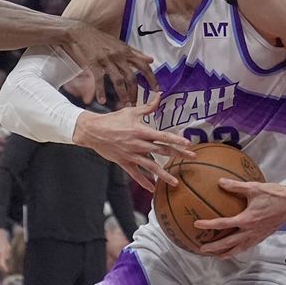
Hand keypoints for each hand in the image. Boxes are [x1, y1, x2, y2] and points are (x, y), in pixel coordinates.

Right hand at [62, 26, 158, 105]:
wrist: (80, 32)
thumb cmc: (100, 39)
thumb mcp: (120, 44)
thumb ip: (136, 53)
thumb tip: (150, 59)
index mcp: (126, 52)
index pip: (144, 66)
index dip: (151, 78)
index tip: (156, 90)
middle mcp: (119, 56)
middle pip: (131, 78)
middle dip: (135, 93)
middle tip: (135, 104)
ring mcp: (106, 60)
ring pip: (118, 81)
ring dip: (122, 95)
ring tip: (124, 105)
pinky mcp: (94, 63)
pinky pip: (99, 80)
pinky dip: (101, 92)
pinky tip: (102, 101)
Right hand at [73, 96, 194, 190]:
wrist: (93, 131)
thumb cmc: (113, 119)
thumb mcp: (131, 111)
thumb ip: (148, 107)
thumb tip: (159, 95)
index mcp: (141, 131)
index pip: (162, 136)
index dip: (176, 140)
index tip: (188, 144)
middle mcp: (138, 144)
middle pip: (162, 150)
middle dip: (178, 154)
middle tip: (192, 157)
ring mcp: (131, 155)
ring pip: (151, 166)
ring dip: (164, 175)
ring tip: (175, 182)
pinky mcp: (124, 162)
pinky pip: (136, 174)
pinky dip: (144, 182)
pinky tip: (152, 189)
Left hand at [193, 179, 285, 258]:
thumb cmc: (274, 194)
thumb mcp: (254, 188)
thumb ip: (236, 186)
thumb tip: (219, 182)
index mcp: (247, 219)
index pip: (223, 224)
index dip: (209, 224)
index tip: (197, 224)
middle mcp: (251, 231)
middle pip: (229, 243)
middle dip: (214, 247)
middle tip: (201, 248)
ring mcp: (257, 236)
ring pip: (239, 249)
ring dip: (226, 253)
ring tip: (215, 255)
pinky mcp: (262, 237)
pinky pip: (247, 247)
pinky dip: (238, 250)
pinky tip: (233, 250)